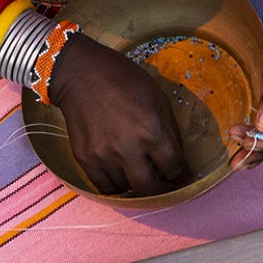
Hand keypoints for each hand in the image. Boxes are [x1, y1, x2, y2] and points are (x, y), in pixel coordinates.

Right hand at [48, 34, 191, 194]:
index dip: (181, 173)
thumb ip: (169, 130)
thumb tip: (175, 158)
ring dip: (136, 182)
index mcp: (150, 128)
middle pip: (150, 188)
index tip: (181, 175)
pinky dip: (116, 184)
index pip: (173, 166)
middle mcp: (127, 146)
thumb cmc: (123, 79)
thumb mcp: (157, 96)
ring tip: (138, 168)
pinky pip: (104, 187)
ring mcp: (103, 155)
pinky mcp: (84, 158)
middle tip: (164, 184)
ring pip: (127, 189)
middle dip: (162, 189)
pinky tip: (121, 172)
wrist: (81, 73)